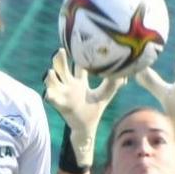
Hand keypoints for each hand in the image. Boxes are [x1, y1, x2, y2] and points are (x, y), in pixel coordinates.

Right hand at [43, 48, 125, 167]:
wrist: (87, 127)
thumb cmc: (94, 110)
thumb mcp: (104, 94)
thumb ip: (113, 84)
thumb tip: (125, 74)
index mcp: (79, 82)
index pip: (77, 65)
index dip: (77, 56)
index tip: (79, 46)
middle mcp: (69, 85)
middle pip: (62, 68)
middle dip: (59, 60)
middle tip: (60, 50)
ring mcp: (63, 94)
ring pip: (53, 81)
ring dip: (50, 77)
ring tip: (50, 72)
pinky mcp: (60, 105)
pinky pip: (52, 99)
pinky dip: (49, 96)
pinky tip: (49, 93)